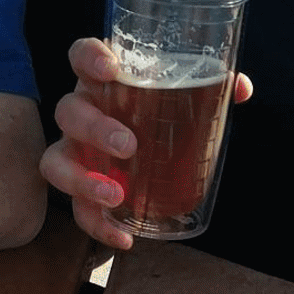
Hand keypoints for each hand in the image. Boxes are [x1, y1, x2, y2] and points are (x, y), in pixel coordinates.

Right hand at [38, 38, 251, 250]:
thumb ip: (207, 89)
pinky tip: (124, 238)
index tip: (110, 69)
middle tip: (128, 144)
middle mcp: (81, 114)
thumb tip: (239, 87)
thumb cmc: (157, 116)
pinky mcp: (81, 189)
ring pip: (55, 160)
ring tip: (114, 195)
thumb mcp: (180, 99)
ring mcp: (75, 152)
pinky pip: (76, 208)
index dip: (88, 58)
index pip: (81, 56)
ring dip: (81, 178)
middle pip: (68, 111)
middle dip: (93, 128)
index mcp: (100, 83)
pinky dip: (96, 225)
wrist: (145, 154)